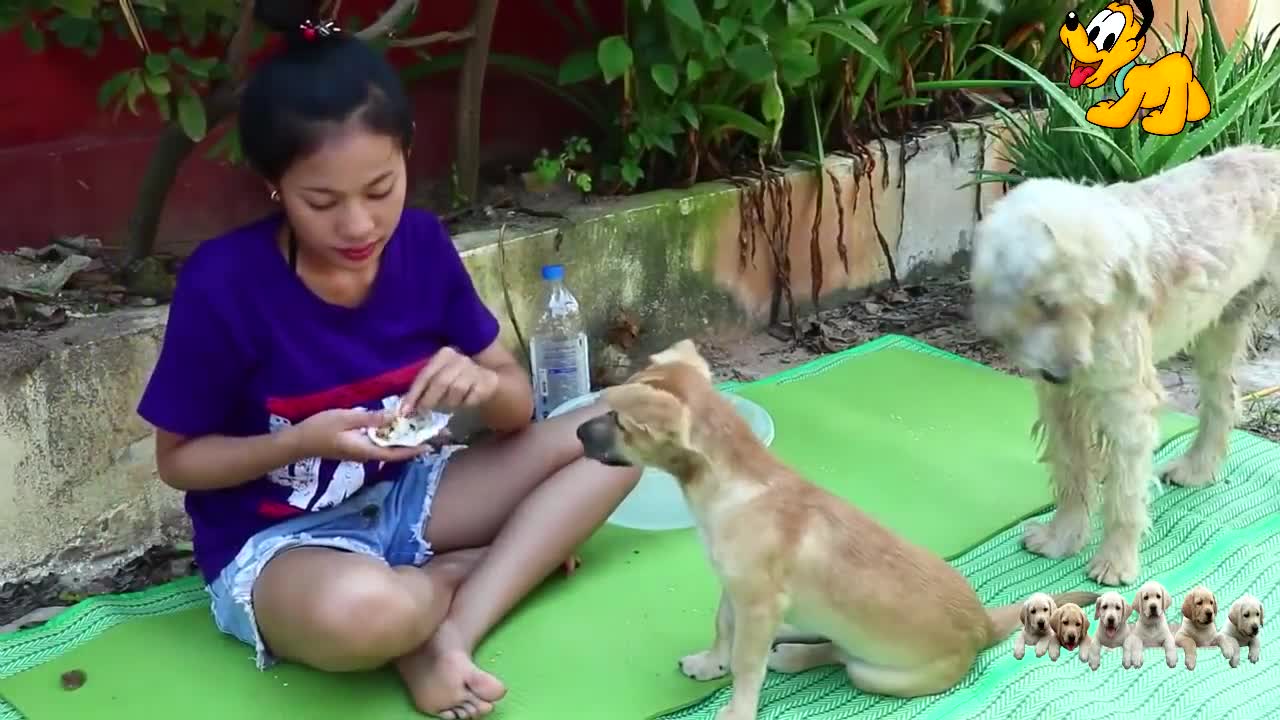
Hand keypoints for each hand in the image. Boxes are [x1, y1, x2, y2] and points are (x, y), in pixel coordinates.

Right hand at [292, 408, 430, 462]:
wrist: (298, 442)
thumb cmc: (320, 429)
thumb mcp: (346, 418)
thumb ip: (371, 418)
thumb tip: (395, 417)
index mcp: (366, 450)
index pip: (395, 453)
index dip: (413, 450)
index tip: (430, 444)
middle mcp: (367, 455)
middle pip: (394, 452)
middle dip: (412, 443)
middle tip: (429, 432)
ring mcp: (361, 453)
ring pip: (387, 448)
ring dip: (402, 440)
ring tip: (418, 428)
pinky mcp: (357, 447)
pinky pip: (379, 444)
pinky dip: (389, 436)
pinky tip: (396, 426)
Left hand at [400, 346, 500, 415]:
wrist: (487, 380)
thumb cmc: (456, 381)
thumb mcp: (439, 379)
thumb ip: (424, 389)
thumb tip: (405, 408)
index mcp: (444, 354)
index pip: (425, 375)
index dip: (414, 394)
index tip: (405, 411)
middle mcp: (460, 358)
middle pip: (440, 382)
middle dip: (429, 400)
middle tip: (424, 412)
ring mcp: (475, 369)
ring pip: (456, 389)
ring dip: (449, 402)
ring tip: (448, 406)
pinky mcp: (487, 381)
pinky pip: (471, 397)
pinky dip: (465, 404)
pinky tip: (464, 403)